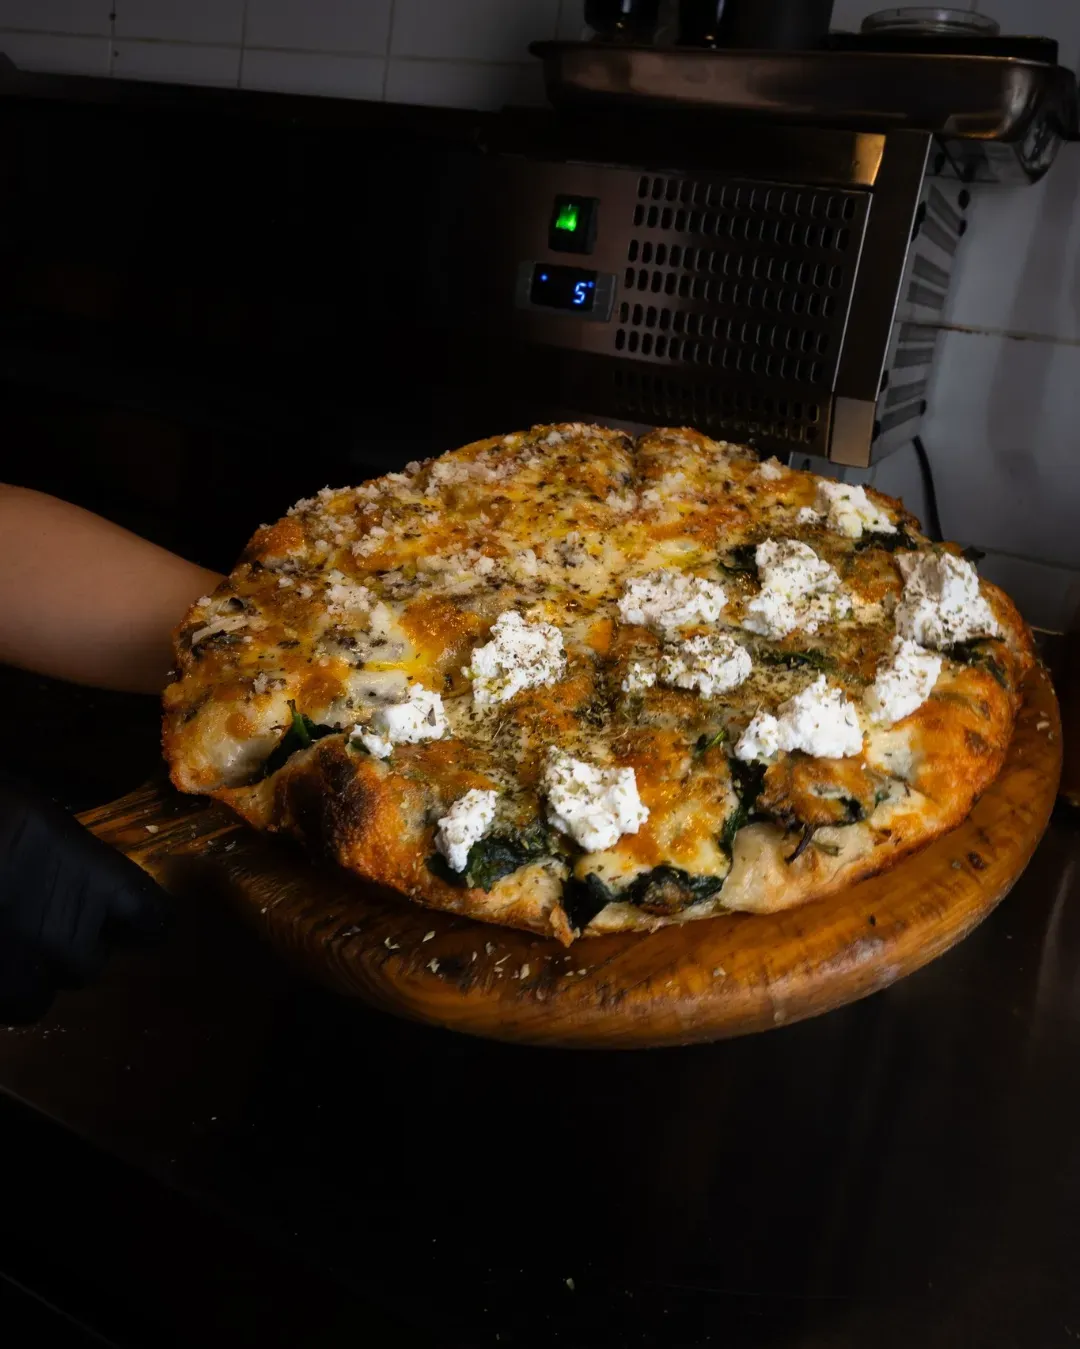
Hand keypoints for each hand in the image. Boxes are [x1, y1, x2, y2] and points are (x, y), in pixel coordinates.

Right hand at [0, 772, 169, 1023]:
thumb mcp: (30, 811)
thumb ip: (65, 848)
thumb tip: (75, 860)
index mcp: (89, 878)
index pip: (150, 918)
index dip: (146, 921)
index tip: (144, 923)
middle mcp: (62, 932)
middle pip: (90, 963)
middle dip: (73, 948)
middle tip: (46, 923)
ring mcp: (17, 969)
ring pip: (39, 996)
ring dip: (28, 975)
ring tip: (6, 941)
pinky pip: (0, 1003)